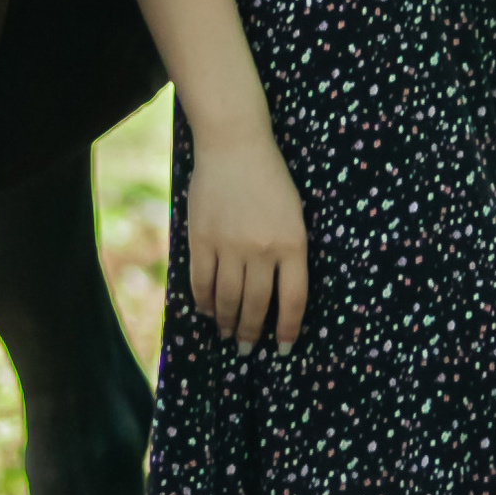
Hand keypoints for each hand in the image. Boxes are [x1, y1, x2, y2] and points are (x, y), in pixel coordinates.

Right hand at [187, 125, 309, 351]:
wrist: (235, 145)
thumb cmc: (270, 180)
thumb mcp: (294, 216)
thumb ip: (289, 253)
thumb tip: (279, 297)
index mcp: (293, 243)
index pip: (294, 300)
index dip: (288, 329)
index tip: (284, 348)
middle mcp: (262, 249)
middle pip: (257, 305)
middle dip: (252, 333)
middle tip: (248, 349)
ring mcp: (229, 245)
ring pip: (228, 298)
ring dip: (227, 322)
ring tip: (228, 335)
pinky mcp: (201, 238)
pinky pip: (201, 281)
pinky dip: (204, 302)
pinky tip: (208, 311)